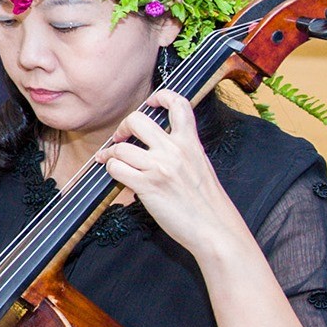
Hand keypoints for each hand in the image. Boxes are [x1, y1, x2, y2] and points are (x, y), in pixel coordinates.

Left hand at [94, 89, 246, 257]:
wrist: (216, 230)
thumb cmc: (208, 204)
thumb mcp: (201, 167)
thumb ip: (183, 152)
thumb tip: (159, 147)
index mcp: (191, 143)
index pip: (178, 104)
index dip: (161, 97)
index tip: (151, 102)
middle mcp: (175, 150)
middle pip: (137, 120)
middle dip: (123, 127)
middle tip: (121, 139)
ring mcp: (160, 166)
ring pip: (120, 147)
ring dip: (110, 154)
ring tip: (110, 161)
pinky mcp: (148, 185)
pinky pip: (116, 168)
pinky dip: (111, 171)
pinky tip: (117, 176)